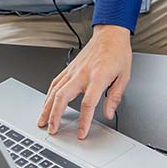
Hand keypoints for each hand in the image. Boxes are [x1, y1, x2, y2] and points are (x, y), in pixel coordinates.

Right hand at [38, 24, 130, 138]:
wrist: (110, 34)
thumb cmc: (118, 52)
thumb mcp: (124, 76)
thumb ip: (115, 97)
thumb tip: (108, 113)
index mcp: (98, 76)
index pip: (88, 103)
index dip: (84, 120)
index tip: (81, 133)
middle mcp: (83, 73)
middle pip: (63, 97)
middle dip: (55, 115)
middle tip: (52, 129)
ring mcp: (73, 70)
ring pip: (55, 90)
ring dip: (47, 107)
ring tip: (42, 121)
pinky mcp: (69, 68)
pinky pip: (56, 82)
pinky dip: (49, 94)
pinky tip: (46, 104)